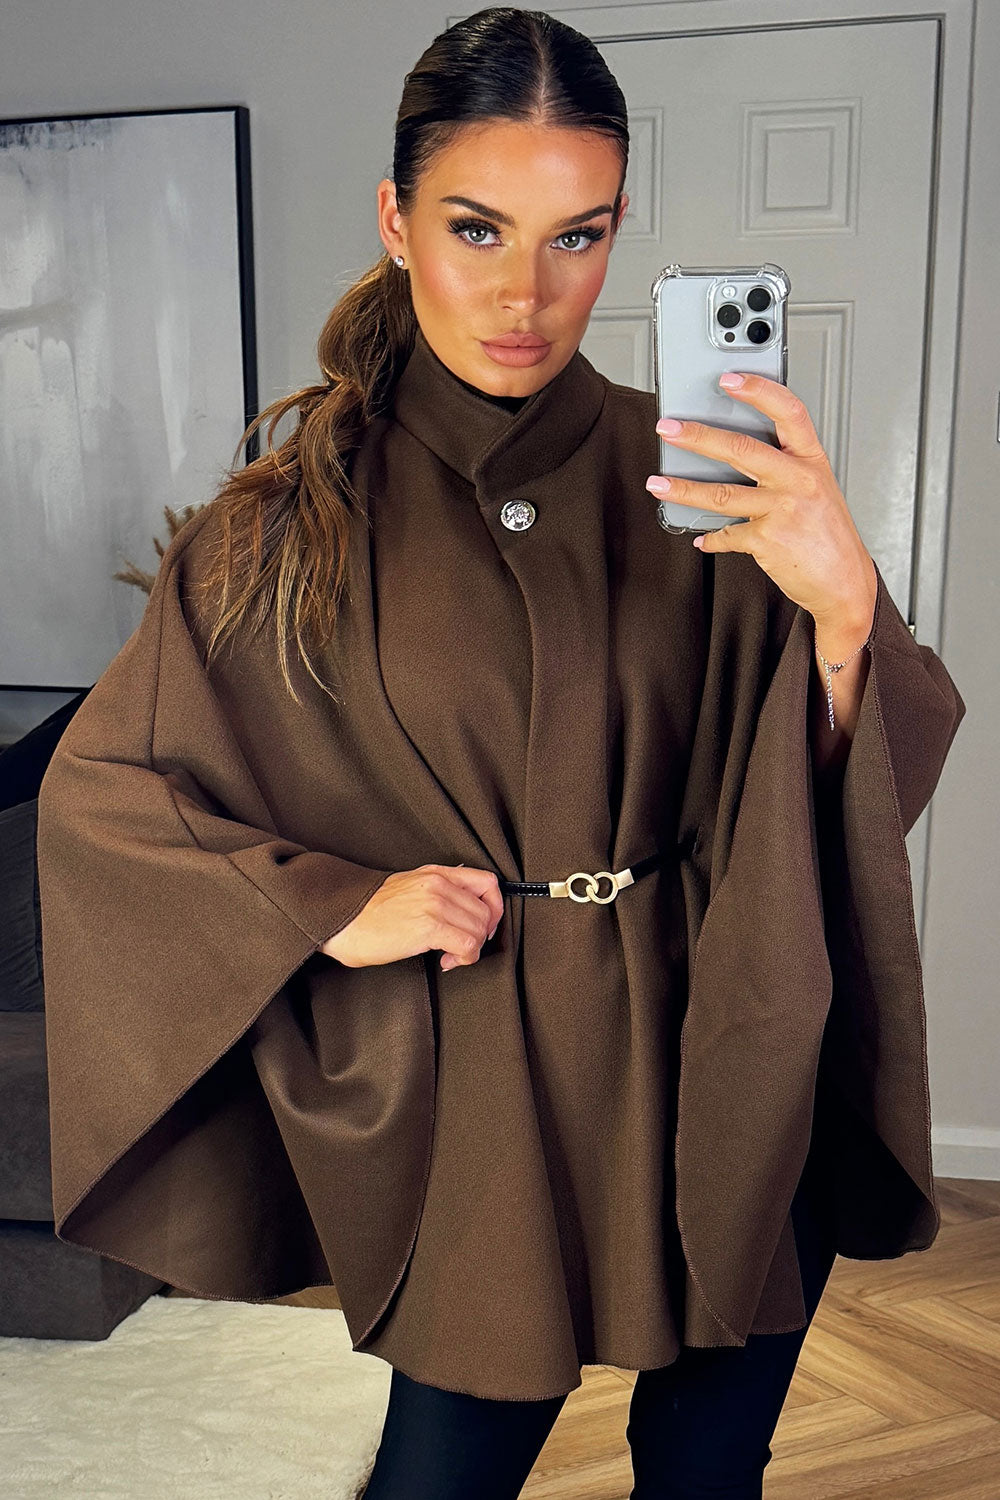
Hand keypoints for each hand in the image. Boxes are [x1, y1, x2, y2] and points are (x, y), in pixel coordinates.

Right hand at [320, 863, 503, 971]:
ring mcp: (435, 904)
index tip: (482, 926)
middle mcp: (439, 885)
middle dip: (479, 936)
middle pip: (487, 911)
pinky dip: (463, 959)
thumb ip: (439, 890)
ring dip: (470, 950)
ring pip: (479, 930)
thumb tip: (465, 908)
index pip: (488, 883)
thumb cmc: (370, 912)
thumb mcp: (410, 887)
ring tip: (448, 955)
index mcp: (436, 874)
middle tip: (459, 947)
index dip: (494, 909)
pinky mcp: (429, 927)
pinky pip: (468, 946)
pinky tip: (445, 961)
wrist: (343, 922)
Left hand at [644, 372, 876, 643]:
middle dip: (698, 437)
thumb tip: (731, 452)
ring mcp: (782, 511)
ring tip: (658, 483)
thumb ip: (783, 467)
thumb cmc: (828, 533)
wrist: (844, 582)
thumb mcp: (816, 488)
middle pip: (741, 450)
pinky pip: (727, 535)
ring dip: (684, 490)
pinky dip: (712, 537)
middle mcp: (799, 481)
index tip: (728, 378)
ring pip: (722, 494)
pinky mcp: (767, 541)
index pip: (788, 412)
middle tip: (668, 429)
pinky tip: (701, 536)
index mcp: (811, 460)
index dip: (758, 390)